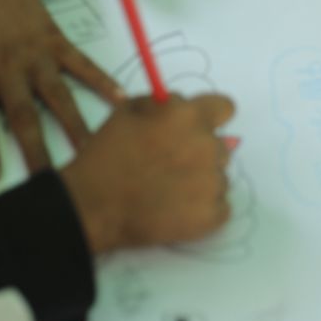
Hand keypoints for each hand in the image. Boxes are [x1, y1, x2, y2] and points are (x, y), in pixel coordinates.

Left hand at [0, 0, 125, 178]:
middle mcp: (8, 66)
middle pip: (23, 115)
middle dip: (35, 150)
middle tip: (49, 183)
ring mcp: (36, 54)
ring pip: (57, 95)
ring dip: (74, 125)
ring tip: (90, 153)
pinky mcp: (56, 41)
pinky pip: (82, 64)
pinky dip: (102, 81)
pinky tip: (122, 101)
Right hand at [61, 93, 235, 253]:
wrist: (94, 206)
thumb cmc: (107, 155)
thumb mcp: (127, 111)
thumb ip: (160, 104)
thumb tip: (177, 107)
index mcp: (189, 116)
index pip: (225, 107)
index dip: (210, 117)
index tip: (197, 129)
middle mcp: (208, 146)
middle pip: (220, 146)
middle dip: (199, 152)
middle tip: (171, 166)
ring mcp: (213, 183)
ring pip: (219, 177)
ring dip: (201, 182)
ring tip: (169, 192)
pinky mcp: (211, 215)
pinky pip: (219, 207)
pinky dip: (202, 210)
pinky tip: (176, 211)